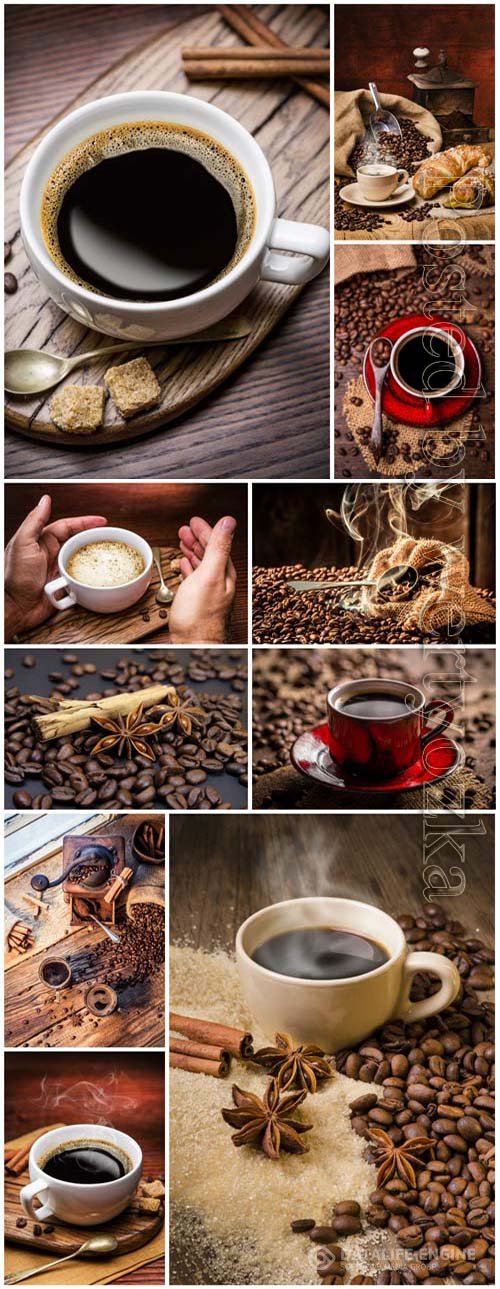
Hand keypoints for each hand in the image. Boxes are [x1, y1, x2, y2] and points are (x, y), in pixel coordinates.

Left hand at [5, 494, 106, 639]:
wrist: (16, 608)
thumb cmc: (14, 577)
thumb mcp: (23, 543)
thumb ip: (35, 520)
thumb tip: (45, 500)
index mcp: (43, 541)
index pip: (68, 526)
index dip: (85, 522)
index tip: (101, 521)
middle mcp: (52, 554)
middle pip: (79, 541)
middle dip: (94, 538)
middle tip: (110, 537)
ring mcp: (59, 570)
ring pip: (83, 559)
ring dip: (94, 558)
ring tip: (108, 555)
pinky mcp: (65, 586)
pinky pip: (82, 580)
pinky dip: (90, 578)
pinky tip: (98, 576)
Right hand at [168, 515, 236, 643]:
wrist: (193, 645)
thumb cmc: (200, 617)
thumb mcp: (209, 576)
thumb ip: (218, 548)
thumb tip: (228, 522)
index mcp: (224, 573)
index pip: (217, 544)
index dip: (205, 530)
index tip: (194, 521)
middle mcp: (219, 582)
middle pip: (209, 553)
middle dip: (197, 539)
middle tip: (185, 529)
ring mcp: (208, 592)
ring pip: (201, 565)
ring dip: (192, 551)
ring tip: (183, 542)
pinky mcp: (197, 603)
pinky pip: (194, 578)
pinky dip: (189, 568)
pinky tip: (184, 566)